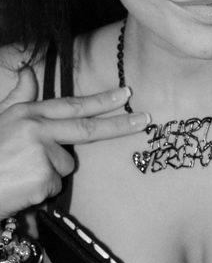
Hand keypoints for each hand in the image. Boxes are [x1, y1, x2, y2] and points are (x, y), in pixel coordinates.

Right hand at [0, 67, 149, 220]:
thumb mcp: (1, 119)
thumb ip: (19, 97)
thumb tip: (27, 70)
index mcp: (28, 114)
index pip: (72, 105)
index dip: (101, 100)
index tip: (126, 93)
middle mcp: (37, 129)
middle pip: (87, 128)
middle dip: (120, 124)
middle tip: (146, 119)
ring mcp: (41, 154)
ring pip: (66, 167)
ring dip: (50, 174)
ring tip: (23, 174)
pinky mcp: (43, 178)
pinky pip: (55, 187)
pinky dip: (42, 192)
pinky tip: (22, 188)